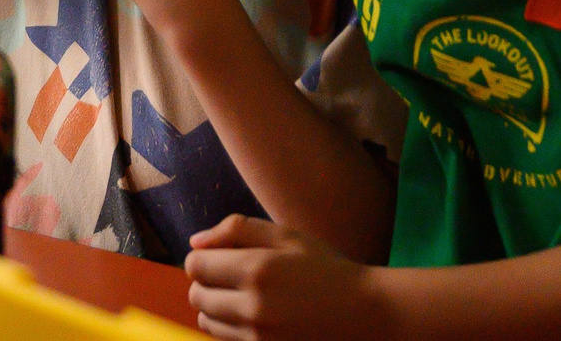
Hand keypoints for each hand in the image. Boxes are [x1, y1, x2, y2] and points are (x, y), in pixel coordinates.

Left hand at [185, 216, 383, 340]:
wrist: (364, 315)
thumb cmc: (326, 269)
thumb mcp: (287, 236)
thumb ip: (237, 231)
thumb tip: (196, 242)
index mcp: (256, 270)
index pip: (196, 266)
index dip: (202, 258)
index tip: (219, 256)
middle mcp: (252, 308)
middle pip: (197, 296)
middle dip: (205, 282)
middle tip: (230, 275)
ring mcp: (257, 338)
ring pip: (207, 322)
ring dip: (215, 306)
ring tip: (242, 296)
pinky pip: (226, 340)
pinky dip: (230, 327)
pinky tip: (253, 316)